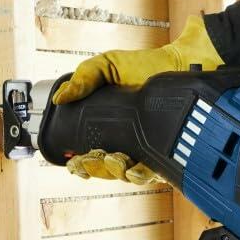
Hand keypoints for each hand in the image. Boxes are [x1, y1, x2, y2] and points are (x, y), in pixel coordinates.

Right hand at [52, 14, 221, 183]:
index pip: (90, 155)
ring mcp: (147, 151)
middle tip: (90, 158)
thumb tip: (60, 98)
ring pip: (127, 176)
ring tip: (112, 158)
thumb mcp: (107, 66)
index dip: (80, 164)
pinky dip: (140, 175)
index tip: (73, 161)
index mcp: (109, 129)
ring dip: (115, 172)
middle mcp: (127, 144)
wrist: (180, 63)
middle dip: (94, 169)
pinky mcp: (166, 154)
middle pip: (105, 171)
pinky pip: (152, 174)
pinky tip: (132, 168)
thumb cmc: (144, 65)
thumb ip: (83, 79)